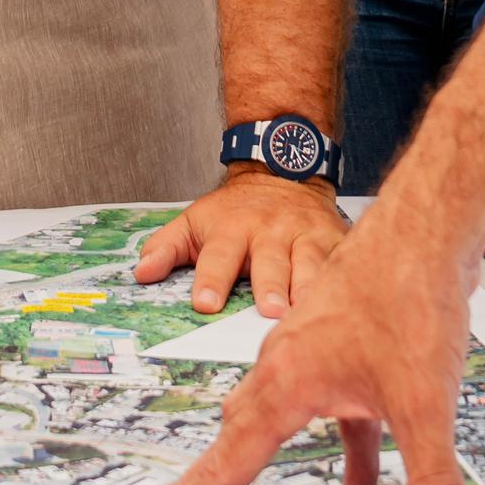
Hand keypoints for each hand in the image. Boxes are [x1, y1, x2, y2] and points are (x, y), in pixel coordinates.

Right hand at [131, 198, 481, 484]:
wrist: (423, 228)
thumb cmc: (409, 297)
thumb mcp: (426, 404)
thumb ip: (432, 481)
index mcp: (288, 383)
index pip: (229, 461)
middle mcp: (283, 366)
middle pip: (230, 439)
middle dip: (197, 484)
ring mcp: (307, 352)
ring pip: (270, 418)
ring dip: (252, 460)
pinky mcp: (336, 346)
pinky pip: (318, 407)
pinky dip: (330, 444)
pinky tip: (359, 477)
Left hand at [137, 165, 351, 316]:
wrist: (283, 173)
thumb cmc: (235, 211)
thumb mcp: (195, 221)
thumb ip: (166, 247)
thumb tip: (140, 274)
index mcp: (231, 229)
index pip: (218, 257)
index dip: (211, 279)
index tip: (205, 303)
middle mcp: (269, 232)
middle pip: (269, 262)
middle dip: (269, 286)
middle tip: (268, 311)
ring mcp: (304, 236)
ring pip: (309, 263)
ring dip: (308, 287)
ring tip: (305, 310)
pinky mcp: (334, 239)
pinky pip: (341, 260)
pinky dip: (343, 279)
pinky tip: (344, 299)